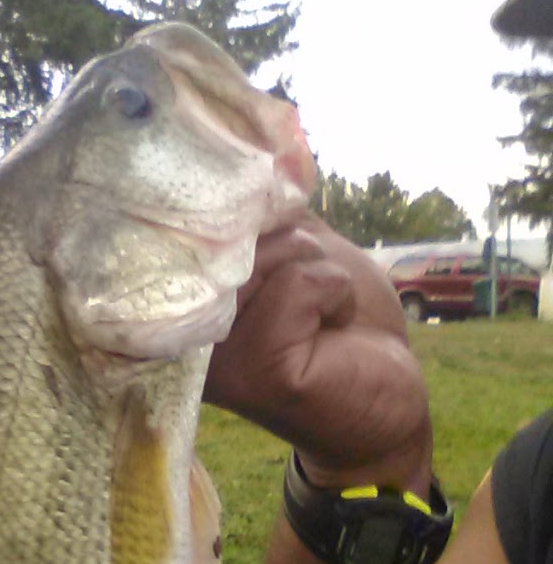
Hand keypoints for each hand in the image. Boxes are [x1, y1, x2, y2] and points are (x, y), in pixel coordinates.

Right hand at [204, 215, 432, 492]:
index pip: (191, 221)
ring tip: (320, 314)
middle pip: (233, 231)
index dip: (239, 207)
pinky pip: (301, 285)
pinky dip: (334, 295)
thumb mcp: (299, 250)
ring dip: (317, 271)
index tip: (269, 217)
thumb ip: (267, 217)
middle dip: (290, 245)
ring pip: (269, 254)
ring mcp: (213, 355)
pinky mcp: (258, 370)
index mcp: (181, 300)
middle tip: (308, 294)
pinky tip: (333, 329)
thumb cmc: (341, 326)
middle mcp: (181, 330)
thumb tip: (261, 158)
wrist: (383, 405)